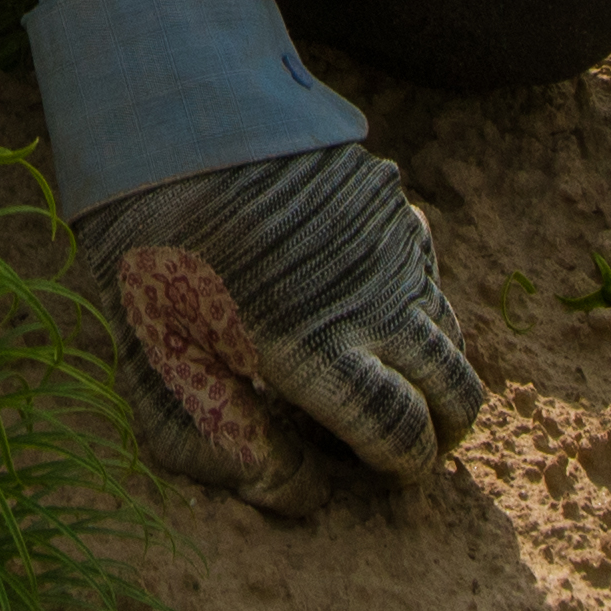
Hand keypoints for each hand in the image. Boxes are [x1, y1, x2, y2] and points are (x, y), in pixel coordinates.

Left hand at [70, 139, 480, 499]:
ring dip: (429, 363)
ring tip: (380, 374)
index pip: (404, 436)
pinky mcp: (388, 199)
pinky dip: (409, 296)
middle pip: (458, 390)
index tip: (380, 474)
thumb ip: (222, 448)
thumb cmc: (152, 251)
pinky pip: (423, 264)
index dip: (403, 468)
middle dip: (444, 430)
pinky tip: (357, 296)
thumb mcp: (156, 365)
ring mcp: (390, 242)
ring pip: (447, 327)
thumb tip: (304, 495)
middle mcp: (374, 298)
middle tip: (409, 443)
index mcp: (317, 350)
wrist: (170, 115)